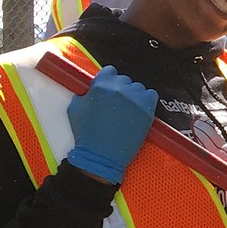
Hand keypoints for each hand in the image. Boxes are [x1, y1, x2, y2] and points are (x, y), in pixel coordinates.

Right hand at [65, 66, 157, 185]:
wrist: (101, 156)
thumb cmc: (87, 135)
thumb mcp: (75, 108)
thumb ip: (84, 93)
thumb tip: (91, 87)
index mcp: (101, 85)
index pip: (109, 71)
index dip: (108, 81)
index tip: (108, 90)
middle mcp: (119, 89)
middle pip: (124, 80)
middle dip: (120, 90)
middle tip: (116, 105)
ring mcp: (135, 99)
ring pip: (137, 88)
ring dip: (133, 96)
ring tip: (126, 111)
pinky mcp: (147, 110)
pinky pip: (151, 95)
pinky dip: (146, 101)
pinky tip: (138, 110)